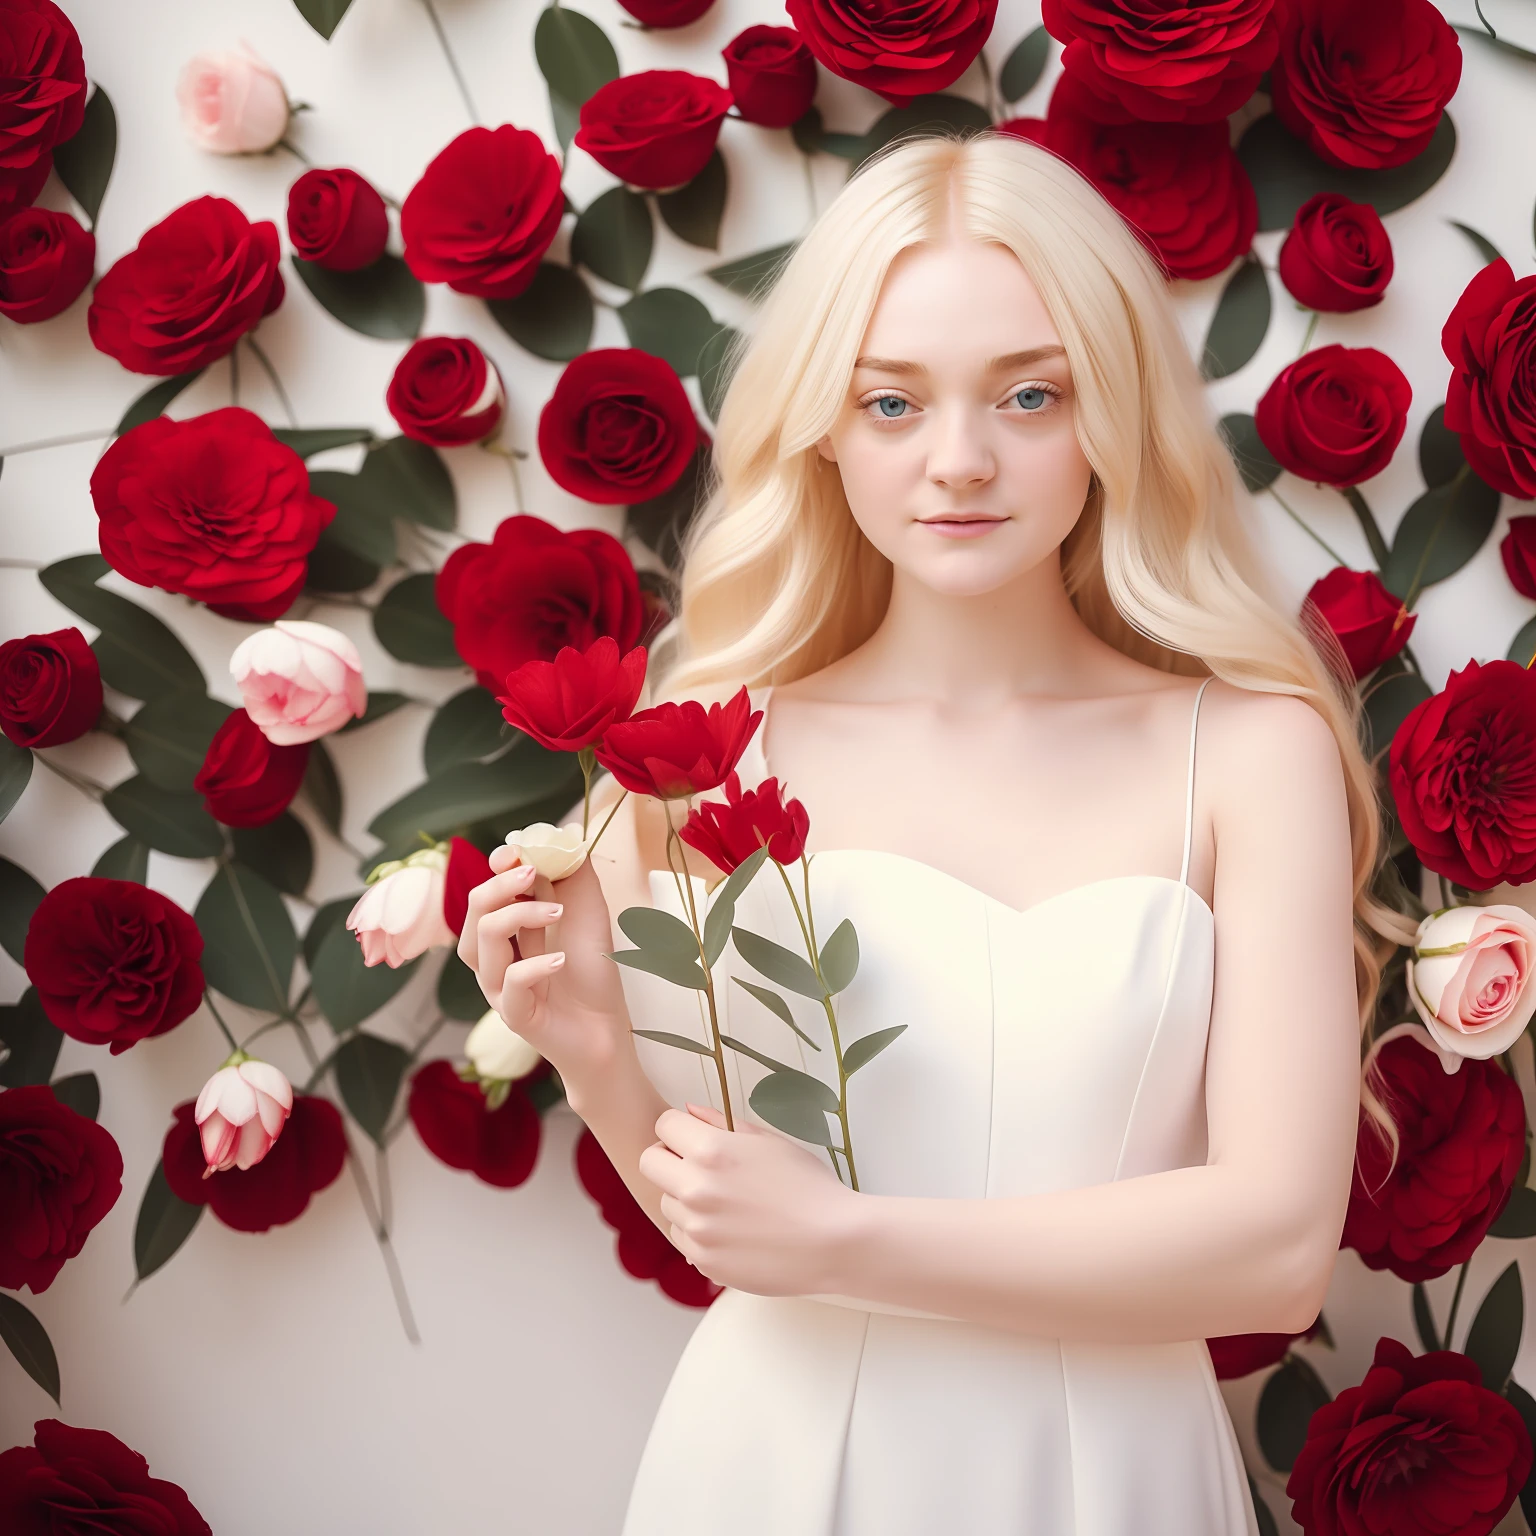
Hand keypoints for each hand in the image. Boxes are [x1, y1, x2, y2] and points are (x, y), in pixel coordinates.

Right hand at [457, 841, 632, 1088]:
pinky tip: (559, 958)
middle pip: (473, 914)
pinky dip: (532, 967)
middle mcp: (495, 958)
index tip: (521, 853)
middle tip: (533, 872)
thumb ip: (575, 874)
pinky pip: (508, 986)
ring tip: (556, 911)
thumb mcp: (589, 912)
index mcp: (507, 933)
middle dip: (499, 886)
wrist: (608, 1031)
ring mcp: (500, 988)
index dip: (496, 870)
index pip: (483, 895)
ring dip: (516, 917)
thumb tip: (563, 836)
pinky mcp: (516, 1016)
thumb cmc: (591, 973)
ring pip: (479, 946)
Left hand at [637, 1103, 857, 1296]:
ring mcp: (697, 1229)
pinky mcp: (703, 1260)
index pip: (664, 1125)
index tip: (692, 1137)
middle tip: (696, 1166)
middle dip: (668, 1158)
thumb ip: (723, 1122)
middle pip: (650, 1162)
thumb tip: (689, 1111)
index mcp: (712, 1151)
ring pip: (666, 1202)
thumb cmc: (809, 1187)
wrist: (835, 1242)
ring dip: (684, 1198)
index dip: (678, 1128)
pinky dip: (698, 1231)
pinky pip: (682, 1236)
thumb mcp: (770, 1142)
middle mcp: (696, 1189)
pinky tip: (732, 1229)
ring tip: (725, 1203)